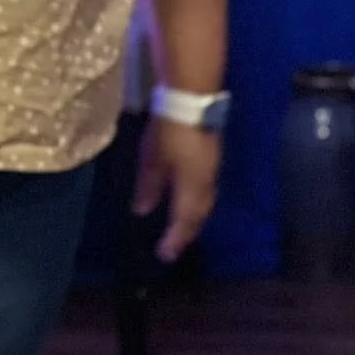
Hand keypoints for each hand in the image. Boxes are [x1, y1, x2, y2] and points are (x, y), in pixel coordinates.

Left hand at [132, 118, 220, 263]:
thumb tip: (142, 211)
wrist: (193, 99)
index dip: (174, 239)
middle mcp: (208, 182)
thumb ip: (149, 186)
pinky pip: (207, 189)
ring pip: (206, 202)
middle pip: (199, 215)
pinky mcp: (213, 157)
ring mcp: (213, 169)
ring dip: (194, 218)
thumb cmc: (170, 130)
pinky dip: (198, 201)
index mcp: (193, 187)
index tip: (164, 255)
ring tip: (182, 226)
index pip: (184, 221)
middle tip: (175, 244)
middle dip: (188, 232)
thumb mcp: (152, 159)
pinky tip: (189, 198)